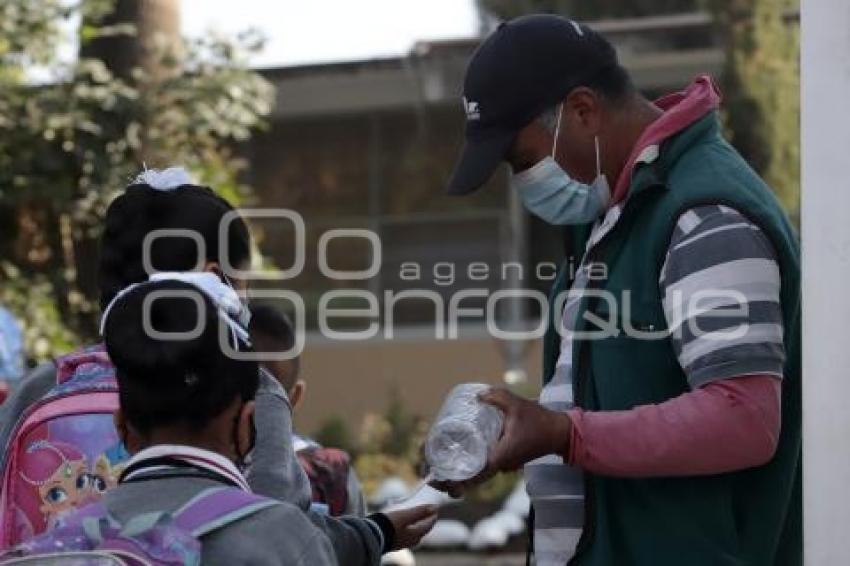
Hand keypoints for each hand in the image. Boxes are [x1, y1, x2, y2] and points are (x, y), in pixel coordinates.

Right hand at [383, 504, 438, 549]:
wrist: (372, 535)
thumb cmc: (389, 525)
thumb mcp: (405, 515)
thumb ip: (420, 511)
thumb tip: (435, 507)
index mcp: (415, 535)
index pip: (428, 525)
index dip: (432, 517)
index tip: (435, 510)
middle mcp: (410, 541)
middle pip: (421, 531)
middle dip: (425, 522)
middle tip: (427, 514)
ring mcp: (402, 543)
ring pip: (414, 534)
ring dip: (417, 526)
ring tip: (416, 519)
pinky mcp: (394, 543)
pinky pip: (405, 536)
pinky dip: (408, 529)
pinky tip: (403, 527)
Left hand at [429, 388, 570, 496]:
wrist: (559, 432)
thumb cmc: (539, 420)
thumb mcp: (517, 404)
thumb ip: (497, 397)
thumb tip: (477, 395)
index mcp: (500, 456)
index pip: (474, 475)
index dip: (455, 479)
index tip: (439, 478)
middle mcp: (501, 465)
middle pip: (472, 480)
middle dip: (451, 482)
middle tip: (432, 476)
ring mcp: (504, 465)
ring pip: (478, 477)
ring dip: (460, 478)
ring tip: (439, 472)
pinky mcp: (505, 462)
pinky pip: (484, 470)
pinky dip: (471, 471)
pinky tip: (459, 463)